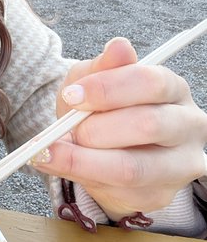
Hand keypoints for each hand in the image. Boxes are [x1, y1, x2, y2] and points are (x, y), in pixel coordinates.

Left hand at [31, 38, 206, 219]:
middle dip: (97, 127)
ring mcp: (179, 165)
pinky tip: (57, 164)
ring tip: (54, 150)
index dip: (107, 88)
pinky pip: (119, 191)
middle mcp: (187, 125)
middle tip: (67, 127)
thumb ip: (104, 66)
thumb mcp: (95, 79)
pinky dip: (81, 177)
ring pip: (133, 167)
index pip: (150, 82)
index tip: (71, 94)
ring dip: (85, 159)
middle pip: (149, 124)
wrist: (101, 146)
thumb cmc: (102, 106)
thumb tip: (120, 46)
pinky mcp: (161, 195)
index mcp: (172, 88)